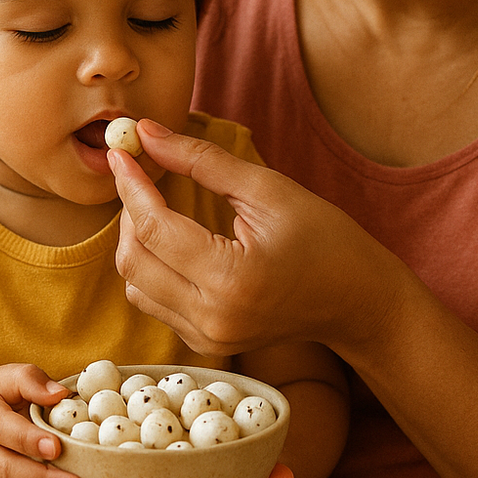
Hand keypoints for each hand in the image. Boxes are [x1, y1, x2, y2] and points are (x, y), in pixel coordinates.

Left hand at [109, 120, 405, 356]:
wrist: (356, 300)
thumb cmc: (324, 238)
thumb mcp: (267, 189)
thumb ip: (201, 160)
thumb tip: (147, 133)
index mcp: (232, 278)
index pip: (154, 227)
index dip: (131, 184)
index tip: (121, 151)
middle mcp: (213, 317)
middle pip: (133, 260)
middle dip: (128, 211)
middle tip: (140, 175)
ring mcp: (208, 337)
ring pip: (136, 285)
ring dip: (135, 240)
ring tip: (155, 205)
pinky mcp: (206, 344)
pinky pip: (155, 303)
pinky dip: (151, 267)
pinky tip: (171, 240)